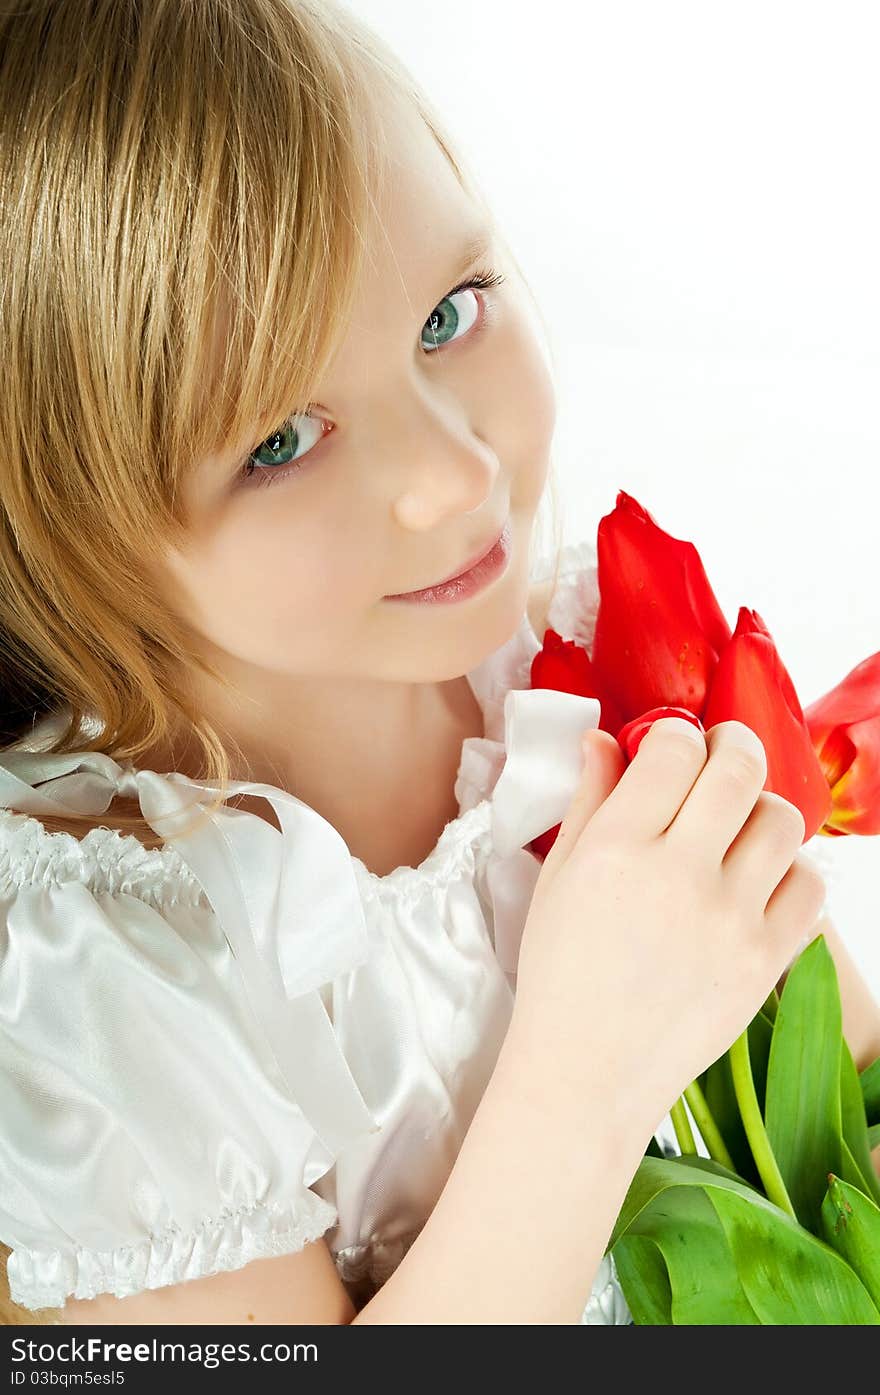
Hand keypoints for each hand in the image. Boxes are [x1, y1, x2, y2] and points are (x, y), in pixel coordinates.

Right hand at [510, 717, 826, 1127]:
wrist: (588, 1071)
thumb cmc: (562, 973)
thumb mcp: (557, 878)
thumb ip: (588, 801)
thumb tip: (605, 738)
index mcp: (617, 849)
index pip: (675, 750)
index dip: (676, 735)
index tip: (671, 747)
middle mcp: (679, 875)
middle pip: (739, 769)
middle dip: (734, 745)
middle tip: (723, 754)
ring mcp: (730, 919)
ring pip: (782, 820)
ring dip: (760, 810)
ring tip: (738, 828)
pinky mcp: (766, 960)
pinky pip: (809, 885)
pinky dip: (789, 872)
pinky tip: (757, 882)